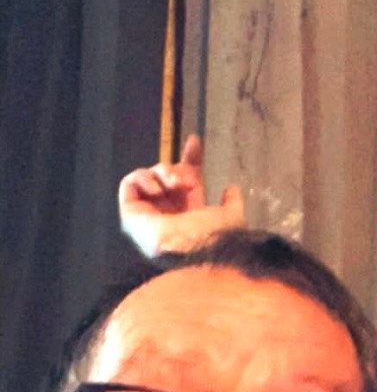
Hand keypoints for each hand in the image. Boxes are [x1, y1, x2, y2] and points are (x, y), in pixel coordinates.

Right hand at [118, 134, 245, 257]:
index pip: (188, 179)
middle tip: (185, 181)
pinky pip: (129, 184)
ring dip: (164, 173)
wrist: (194, 250)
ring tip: (174, 185)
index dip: (191, 159)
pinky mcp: (131, 213)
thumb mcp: (232, 217)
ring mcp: (149, 213)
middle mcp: (169, 212)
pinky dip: (142, 178)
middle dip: (179, 169)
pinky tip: (157, 188)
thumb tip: (232, 188)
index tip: (195, 141)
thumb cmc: (215, 236)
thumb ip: (232, 203)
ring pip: (150, 175)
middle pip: (168, 173)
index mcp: (191, 213)